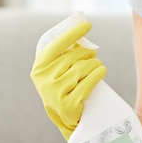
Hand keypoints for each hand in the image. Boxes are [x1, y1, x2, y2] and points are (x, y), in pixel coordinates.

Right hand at [30, 20, 106, 139]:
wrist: (64, 117)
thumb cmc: (63, 86)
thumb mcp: (57, 69)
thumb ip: (64, 51)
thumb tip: (80, 26)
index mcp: (39, 67)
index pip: (57, 44)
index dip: (73, 33)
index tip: (87, 25)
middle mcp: (44, 79)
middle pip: (73, 57)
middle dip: (88, 53)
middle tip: (93, 55)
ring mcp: (55, 92)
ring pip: (82, 68)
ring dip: (95, 64)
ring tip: (97, 65)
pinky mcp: (68, 104)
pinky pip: (88, 83)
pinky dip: (98, 74)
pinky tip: (101, 71)